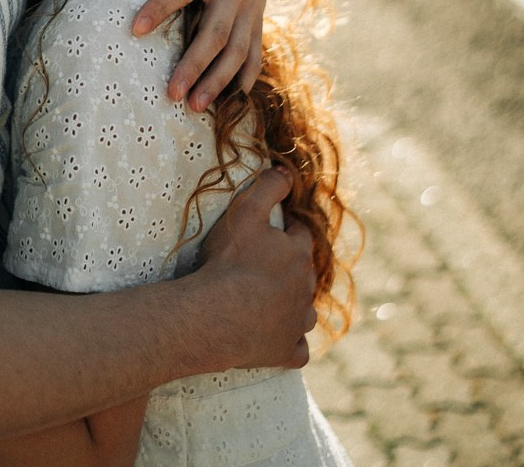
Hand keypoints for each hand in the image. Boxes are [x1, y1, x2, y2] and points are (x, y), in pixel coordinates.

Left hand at [99, 0, 271, 110]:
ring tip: (195, 107)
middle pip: (215, 32)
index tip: (134, 30)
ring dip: (218, 80)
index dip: (159, 7)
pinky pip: (255, 51)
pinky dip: (246, 76)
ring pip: (237, 49)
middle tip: (172, 94)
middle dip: (194, 65)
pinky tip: (233, 99)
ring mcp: (251, 6)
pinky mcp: (258, 19)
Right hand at [195, 168, 316, 371]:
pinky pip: (298, 349)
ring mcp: (297, 324)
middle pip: (304, 273)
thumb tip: (287, 171)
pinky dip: (291, 343)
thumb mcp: (246, 212)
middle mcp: (305, 290)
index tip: (273, 228)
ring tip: (272, 299)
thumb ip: (268, 187)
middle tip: (265, 263)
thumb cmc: (230, 261)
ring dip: (294, 305)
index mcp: (298, 255)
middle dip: (291, 267)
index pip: (301, 234)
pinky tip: (279, 338)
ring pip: (306, 312)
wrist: (217, 314)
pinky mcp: (286, 351)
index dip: (287, 229)